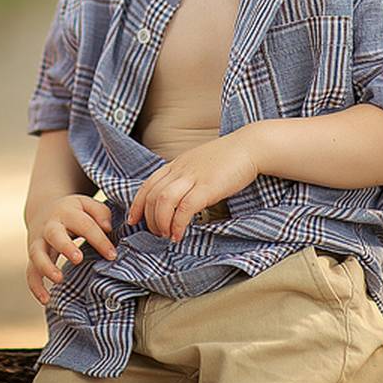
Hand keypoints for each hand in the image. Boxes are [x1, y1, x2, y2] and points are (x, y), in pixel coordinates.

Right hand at [25, 194, 117, 304]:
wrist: (44, 210)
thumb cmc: (74, 212)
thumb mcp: (87, 205)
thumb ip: (101, 213)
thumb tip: (108, 229)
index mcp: (67, 212)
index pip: (85, 225)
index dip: (100, 240)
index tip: (112, 256)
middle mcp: (50, 226)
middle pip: (55, 234)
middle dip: (65, 246)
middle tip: (78, 259)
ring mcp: (38, 241)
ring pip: (36, 253)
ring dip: (46, 267)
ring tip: (59, 279)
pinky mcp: (32, 257)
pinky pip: (30, 272)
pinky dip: (35, 286)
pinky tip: (46, 300)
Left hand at [126, 130, 259, 241]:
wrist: (250, 147)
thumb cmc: (227, 158)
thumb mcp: (198, 163)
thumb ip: (186, 176)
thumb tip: (177, 197)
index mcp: (176, 164)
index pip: (148, 185)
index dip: (137, 204)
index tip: (133, 220)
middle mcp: (180, 169)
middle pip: (153, 195)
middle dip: (149, 218)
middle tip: (155, 233)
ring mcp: (193, 177)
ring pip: (164, 201)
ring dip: (160, 222)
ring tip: (166, 236)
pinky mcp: (208, 186)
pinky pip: (185, 208)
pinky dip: (178, 224)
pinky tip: (179, 234)